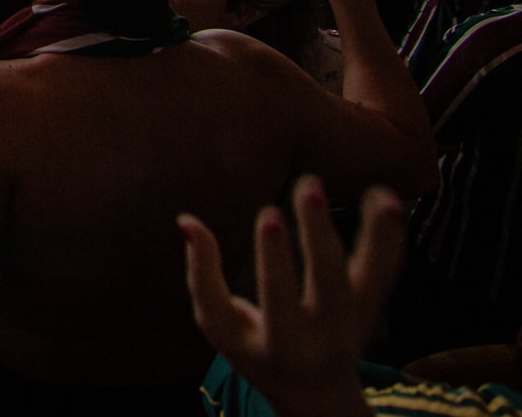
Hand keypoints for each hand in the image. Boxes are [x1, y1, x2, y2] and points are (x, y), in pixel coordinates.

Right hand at [179, 176, 400, 416]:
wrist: (315, 393)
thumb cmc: (255, 351)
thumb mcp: (220, 325)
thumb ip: (202, 275)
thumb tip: (186, 220)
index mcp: (283, 342)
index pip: (279, 297)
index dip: (274, 257)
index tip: (270, 214)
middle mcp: (327, 334)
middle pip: (330, 283)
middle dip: (319, 233)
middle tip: (309, 187)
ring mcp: (357, 321)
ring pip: (373, 278)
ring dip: (377, 236)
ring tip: (378, 194)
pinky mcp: (373, 306)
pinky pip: (389, 271)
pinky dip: (392, 237)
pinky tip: (389, 199)